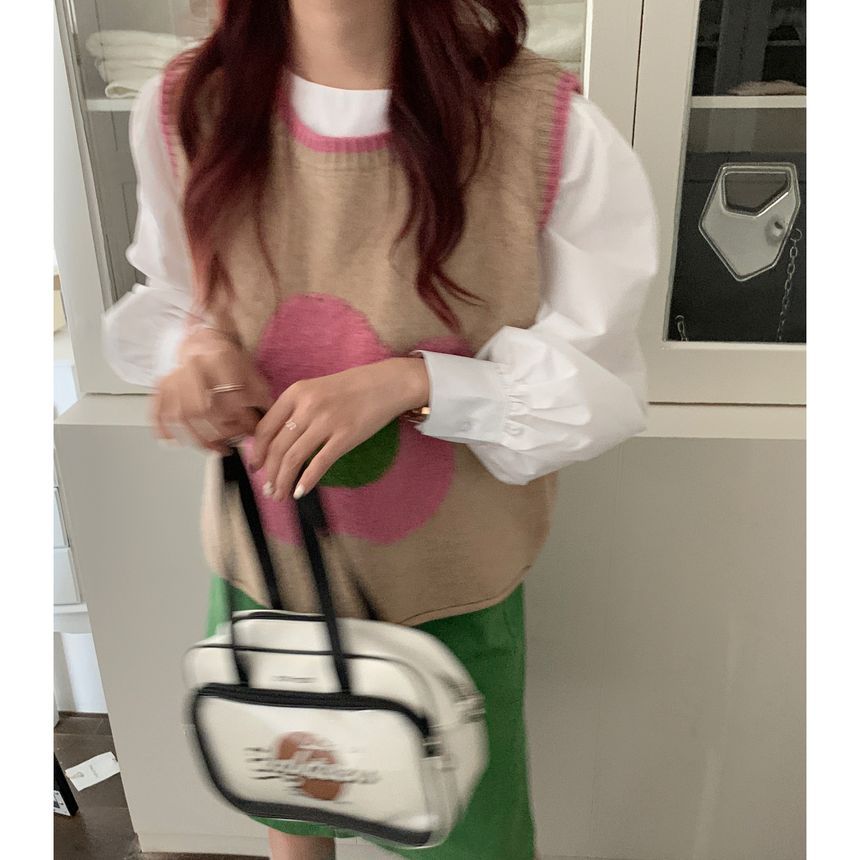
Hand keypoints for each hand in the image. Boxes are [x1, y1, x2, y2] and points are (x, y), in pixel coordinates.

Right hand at [153, 327, 273, 453]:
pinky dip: (165, 429)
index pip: (231, 398)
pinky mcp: (162, 385)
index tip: (252, 431)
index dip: (244, 420)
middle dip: (220, 432)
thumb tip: (263, 422)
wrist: (204, 336)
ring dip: (198, 438)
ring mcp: (173, 377)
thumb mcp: (250, 369)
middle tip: (234, 441)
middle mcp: (192, 367)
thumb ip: (258, 394)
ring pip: (180, 415)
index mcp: (218, 358)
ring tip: (215, 448)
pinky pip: (158, 410)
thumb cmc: (228, 356)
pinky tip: (177, 441)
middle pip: (201, 410)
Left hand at [250, 358, 429, 500]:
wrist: (387, 383)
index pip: (265, 428)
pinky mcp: (346, 436)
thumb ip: (296, 409)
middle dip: (270, 473)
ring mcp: (327, 422)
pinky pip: (320, 463)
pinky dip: (307, 481)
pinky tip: (301, 491)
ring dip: (284, 481)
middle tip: (268, 489)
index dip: (257, 452)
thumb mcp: (316, 389)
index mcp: (296, 392)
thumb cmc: (352, 387)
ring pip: (294, 458)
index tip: (256, 467)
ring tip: (281, 495)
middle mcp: (307, 406)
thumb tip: (277, 439)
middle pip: (278, 447)